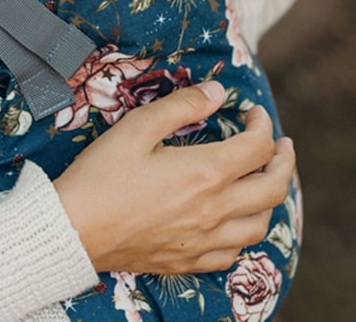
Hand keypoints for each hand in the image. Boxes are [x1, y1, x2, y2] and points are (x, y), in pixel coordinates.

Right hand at [54, 82, 294, 274]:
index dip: (261, 124)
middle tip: (281, 146)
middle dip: (283, 162)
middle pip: (272, 188)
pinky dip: (244, 234)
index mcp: (205, 173)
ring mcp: (203, 241)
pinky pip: (234, 254)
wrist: (72, 229)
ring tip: (262, 181)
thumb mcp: (137, 127)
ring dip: (269, 199)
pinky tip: (233, 223)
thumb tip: (218, 92)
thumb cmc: (101, 174)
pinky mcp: (188, 262)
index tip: (252, 112)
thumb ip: (181, 106)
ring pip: (260, 224)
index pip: (256, 147)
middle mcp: (214, 211)